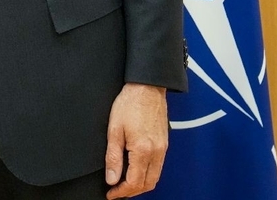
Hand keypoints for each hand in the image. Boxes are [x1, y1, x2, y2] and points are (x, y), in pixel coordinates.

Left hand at [105, 83, 168, 197]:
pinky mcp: (165, 143)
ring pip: (155, 177)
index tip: (111, 194)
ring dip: (141, 184)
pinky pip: (158, 166)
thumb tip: (111, 178)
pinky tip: (136, 170)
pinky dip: (147, 174)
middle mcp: (157, 152)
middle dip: (132, 191)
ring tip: (124, 184)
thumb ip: (113, 157)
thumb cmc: (130, 103)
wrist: (147, 88)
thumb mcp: (114, 130)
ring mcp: (163, 148)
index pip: (134, 182)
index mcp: (143, 150)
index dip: (121, 191)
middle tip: (117, 192)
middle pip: (148, 184)